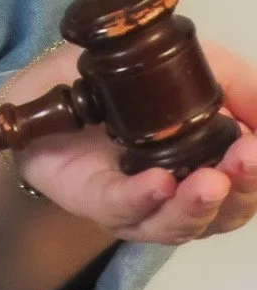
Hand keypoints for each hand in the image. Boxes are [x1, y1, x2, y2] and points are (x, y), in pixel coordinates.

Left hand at [15, 39, 256, 245]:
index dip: (256, 175)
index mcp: (208, 167)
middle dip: (239, 190)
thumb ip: (241, 86)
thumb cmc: (128, 82)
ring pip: (175, 223)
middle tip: (244, 161)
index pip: (245, 187)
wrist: (52, 80)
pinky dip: (142, 198)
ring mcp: (137, 204)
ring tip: (210, 180)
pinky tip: (158, 183)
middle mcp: (178, 196)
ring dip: (197, 204)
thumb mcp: (198, 66)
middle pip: (221, 213)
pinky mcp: (94, 198)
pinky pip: (120, 208)